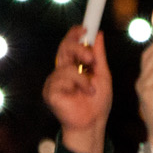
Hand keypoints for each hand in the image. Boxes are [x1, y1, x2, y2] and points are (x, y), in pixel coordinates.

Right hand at [42, 30, 112, 152]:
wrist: (93, 124)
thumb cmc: (97, 104)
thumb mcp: (103, 75)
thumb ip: (99, 56)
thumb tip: (98, 35)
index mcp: (73, 66)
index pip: (69, 45)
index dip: (74, 34)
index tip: (84, 28)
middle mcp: (61, 71)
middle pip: (64, 48)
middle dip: (78, 49)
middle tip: (91, 59)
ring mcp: (54, 82)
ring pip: (65, 66)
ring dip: (82, 76)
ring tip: (90, 89)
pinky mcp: (50, 92)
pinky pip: (61, 79)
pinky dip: (76, 85)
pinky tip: (81, 94)